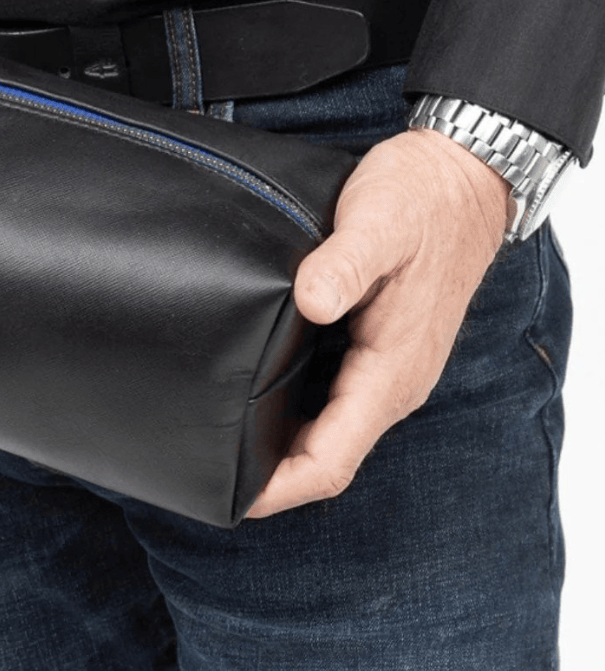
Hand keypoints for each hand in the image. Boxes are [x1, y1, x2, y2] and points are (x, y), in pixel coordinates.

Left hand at [245, 126, 510, 517]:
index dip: (280, 488)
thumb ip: (343, 263)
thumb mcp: (377, 220)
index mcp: (391, 372)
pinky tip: (253, 399)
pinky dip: (293, 416)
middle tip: (205, 472)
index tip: (232, 495)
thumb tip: (311, 300)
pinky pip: (333, 404)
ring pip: (328, 434)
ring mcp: (387, 370)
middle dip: (269, 478)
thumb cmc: (422, 198)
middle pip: (325, 458)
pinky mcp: (379, 351)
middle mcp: (391, 384)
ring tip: (219, 445)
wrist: (465, 175)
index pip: (332, 461)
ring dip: (280, 450)